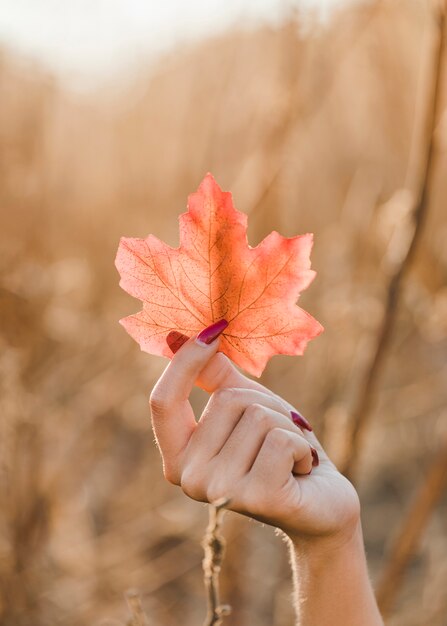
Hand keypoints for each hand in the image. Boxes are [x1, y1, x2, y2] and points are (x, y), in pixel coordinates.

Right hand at [149, 321, 359, 545]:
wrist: (322, 503)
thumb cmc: (279, 449)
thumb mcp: (246, 406)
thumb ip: (214, 376)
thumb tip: (180, 336)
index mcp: (178, 457)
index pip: (163, 400)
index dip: (185, 361)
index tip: (215, 328)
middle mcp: (189, 479)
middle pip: (227, 400)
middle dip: (266, 405)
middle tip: (279, 437)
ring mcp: (220, 492)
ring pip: (258, 416)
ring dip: (288, 427)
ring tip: (291, 456)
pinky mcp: (256, 498)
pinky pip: (281, 438)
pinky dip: (302, 445)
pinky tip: (302, 470)